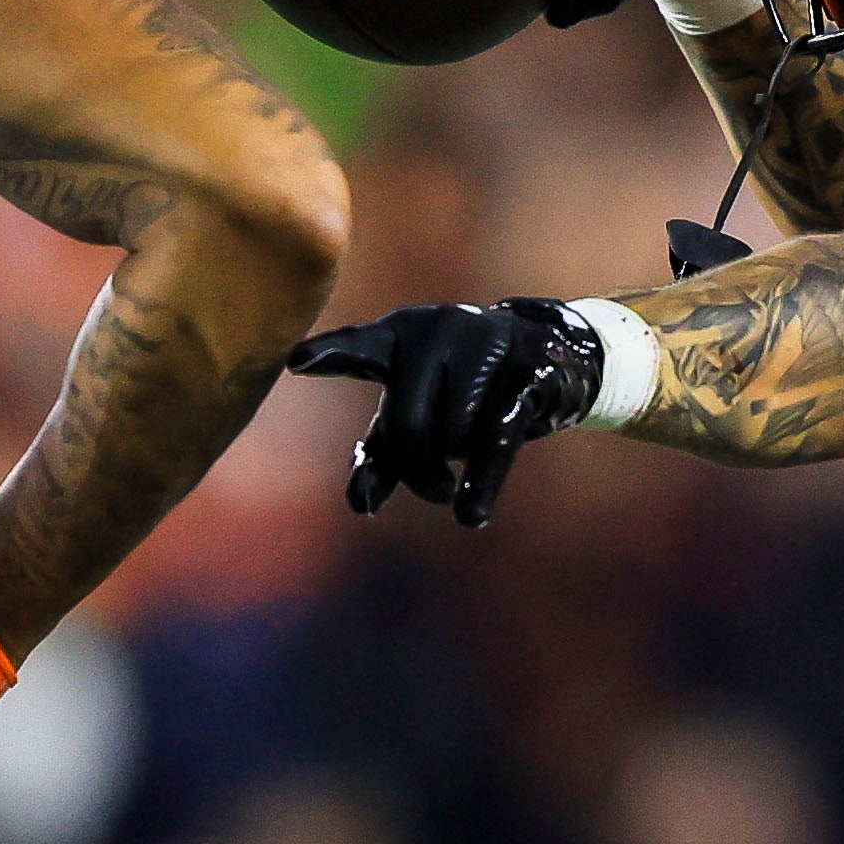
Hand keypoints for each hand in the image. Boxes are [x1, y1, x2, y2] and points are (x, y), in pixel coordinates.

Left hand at [288, 299, 602, 526]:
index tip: (297, 361)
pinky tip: (470, 515)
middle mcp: (439, 327)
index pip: (359, 348)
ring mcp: (487, 341)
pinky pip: (499, 435)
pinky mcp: (530, 368)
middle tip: (433, 490)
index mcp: (398, 334)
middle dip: (419, 470)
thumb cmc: (463, 388)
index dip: (331, 355)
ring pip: (455, 434)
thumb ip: (383, 453)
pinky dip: (483, 481)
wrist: (546, 356)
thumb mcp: (417, 413)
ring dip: (460, 459)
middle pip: (410, 424)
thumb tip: (360, 504)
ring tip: (472, 446)